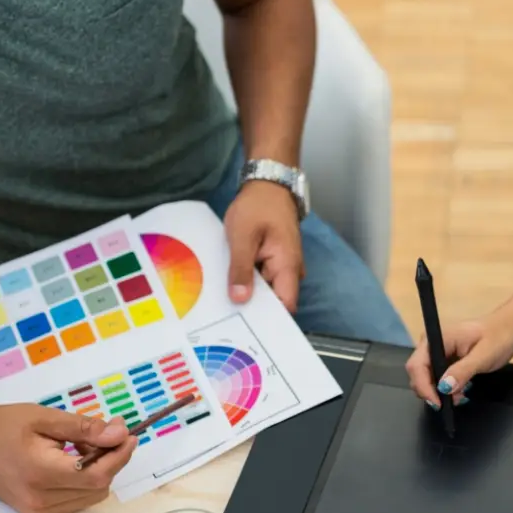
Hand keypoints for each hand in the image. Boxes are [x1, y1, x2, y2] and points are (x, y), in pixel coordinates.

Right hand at [0, 400, 134, 512]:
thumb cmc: (4, 425)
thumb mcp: (45, 417)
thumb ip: (84, 428)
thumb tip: (119, 433)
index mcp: (41, 473)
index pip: (96, 475)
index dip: (119, 456)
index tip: (129, 435)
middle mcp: (40, 500)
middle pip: (98, 487)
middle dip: (110, 460)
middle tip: (105, 433)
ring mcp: (38, 512)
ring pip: (91, 496)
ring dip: (98, 471)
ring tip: (83, 446)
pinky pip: (76, 501)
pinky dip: (84, 482)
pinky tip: (72, 462)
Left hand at [225, 179, 303, 311]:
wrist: (267, 184)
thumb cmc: (257, 207)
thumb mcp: (242, 237)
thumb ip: (241, 269)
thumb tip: (240, 300)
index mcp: (287, 266)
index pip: (285, 306)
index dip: (268, 320)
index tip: (245, 327)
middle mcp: (290, 270)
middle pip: (275, 301)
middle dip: (252, 309)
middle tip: (224, 319)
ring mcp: (283, 266)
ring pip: (267, 290)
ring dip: (249, 294)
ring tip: (222, 304)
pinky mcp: (274, 261)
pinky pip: (263, 278)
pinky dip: (248, 281)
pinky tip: (229, 284)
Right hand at [405, 311, 512, 407]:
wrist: (509, 328)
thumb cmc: (499, 337)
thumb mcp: (483, 356)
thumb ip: (463, 371)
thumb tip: (444, 387)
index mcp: (437, 338)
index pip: (417, 365)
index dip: (423, 386)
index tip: (437, 403)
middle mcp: (431, 343)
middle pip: (418, 373)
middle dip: (431, 391)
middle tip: (452, 402)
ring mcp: (436, 351)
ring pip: (426, 377)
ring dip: (439, 392)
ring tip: (460, 397)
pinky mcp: (443, 358)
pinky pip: (436, 377)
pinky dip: (445, 388)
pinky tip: (460, 391)